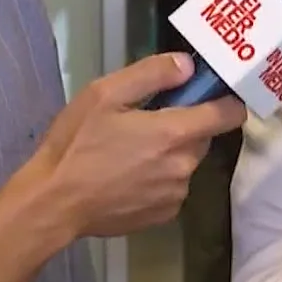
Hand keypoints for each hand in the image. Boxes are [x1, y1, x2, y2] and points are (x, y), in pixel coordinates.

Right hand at [32, 53, 247, 239]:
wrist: (53, 203)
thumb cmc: (76, 144)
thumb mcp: (105, 94)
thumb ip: (152, 74)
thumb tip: (188, 66)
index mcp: (174, 133)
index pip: (227, 114)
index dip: (227, 100)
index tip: (213, 92)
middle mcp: (183, 166)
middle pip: (202, 137)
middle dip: (184, 125)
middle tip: (146, 121)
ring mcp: (175, 194)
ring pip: (185, 163)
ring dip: (169, 154)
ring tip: (128, 152)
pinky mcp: (163, 215)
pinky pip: (171, 188)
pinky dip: (158, 179)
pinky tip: (126, 177)